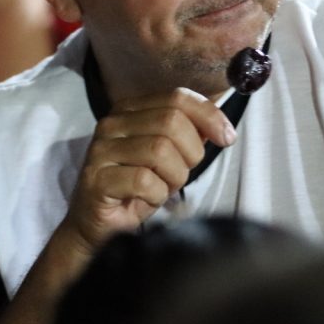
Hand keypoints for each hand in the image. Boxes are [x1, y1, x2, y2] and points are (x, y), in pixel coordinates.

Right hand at [61, 88, 235, 252]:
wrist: (99, 226)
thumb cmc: (137, 189)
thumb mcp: (169, 157)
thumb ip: (189, 134)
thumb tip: (220, 125)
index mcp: (129, 110)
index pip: (177, 97)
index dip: (209, 115)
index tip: (226, 138)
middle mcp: (111, 123)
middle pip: (171, 121)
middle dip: (191, 152)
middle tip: (183, 173)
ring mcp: (101, 150)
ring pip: (160, 150)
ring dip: (174, 176)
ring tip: (163, 188)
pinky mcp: (96, 179)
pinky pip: (143, 181)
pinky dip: (156, 195)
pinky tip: (147, 200)